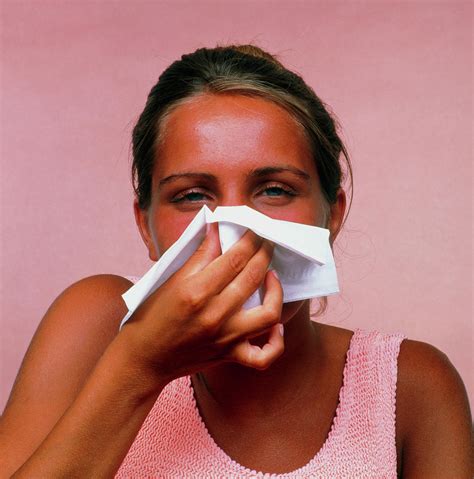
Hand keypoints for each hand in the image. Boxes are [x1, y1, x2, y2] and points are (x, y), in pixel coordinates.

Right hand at [120, 222, 283, 382]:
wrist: (144, 358)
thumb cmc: (152, 316)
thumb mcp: (170, 280)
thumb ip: (199, 255)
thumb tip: (217, 230)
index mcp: (196, 291)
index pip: (234, 258)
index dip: (250, 240)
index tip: (256, 229)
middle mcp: (214, 314)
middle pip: (252, 277)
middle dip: (264, 253)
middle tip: (266, 242)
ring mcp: (225, 338)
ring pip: (268, 314)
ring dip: (276, 291)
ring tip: (271, 276)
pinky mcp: (229, 355)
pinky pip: (263, 356)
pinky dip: (275, 342)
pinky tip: (276, 326)